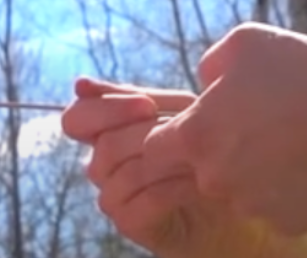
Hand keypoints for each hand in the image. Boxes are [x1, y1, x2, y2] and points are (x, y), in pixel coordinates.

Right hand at [64, 78, 274, 257]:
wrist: (229, 202)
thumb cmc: (202, 152)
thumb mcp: (175, 115)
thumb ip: (138, 97)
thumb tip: (80, 84)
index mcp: (105, 134)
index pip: (77, 118)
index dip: (104, 108)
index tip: (146, 105)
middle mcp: (101, 167)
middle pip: (104, 143)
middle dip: (143, 130)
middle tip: (175, 126)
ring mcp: (113, 197)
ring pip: (124, 171)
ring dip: (165, 157)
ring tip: (197, 152)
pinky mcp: (129, 223)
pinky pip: (143, 200)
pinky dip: (174, 186)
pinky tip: (199, 180)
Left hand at [141, 24, 306, 235]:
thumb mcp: (247, 43)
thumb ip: (210, 66)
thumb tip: (204, 85)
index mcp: (197, 136)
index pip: (154, 149)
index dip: (172, 134)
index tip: (202, 121)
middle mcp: (215, 179)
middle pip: (198, 170)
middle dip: (218, 150)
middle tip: (257, 123)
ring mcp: (251, 206)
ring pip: (236, 190)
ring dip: (252, 170)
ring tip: (290, 137)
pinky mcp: (286, 223)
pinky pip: (273, 206)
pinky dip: (284, 189)